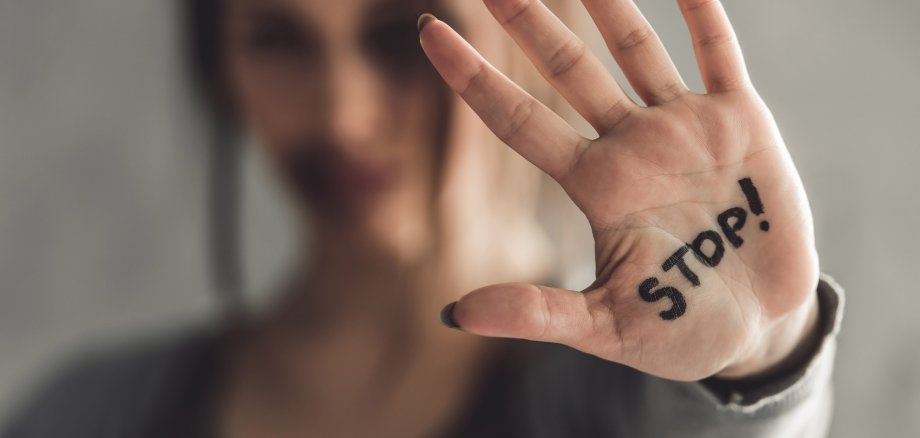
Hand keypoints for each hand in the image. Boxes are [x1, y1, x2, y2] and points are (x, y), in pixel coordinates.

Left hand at [419, 0, 819, 380]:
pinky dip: (702, 13)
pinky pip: (717, 53)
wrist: (759, 328)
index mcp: (594, 187)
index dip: (474, 78)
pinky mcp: (741, 123)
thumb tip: (453, 314)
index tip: (429, 33)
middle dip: (531, 22)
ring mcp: (683, 129)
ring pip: (635, 48)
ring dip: (606, 2)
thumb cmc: (679, 331)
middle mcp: (630, 146)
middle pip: (568, 71)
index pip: (518, 121)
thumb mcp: (606, 327)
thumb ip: (537, 313)